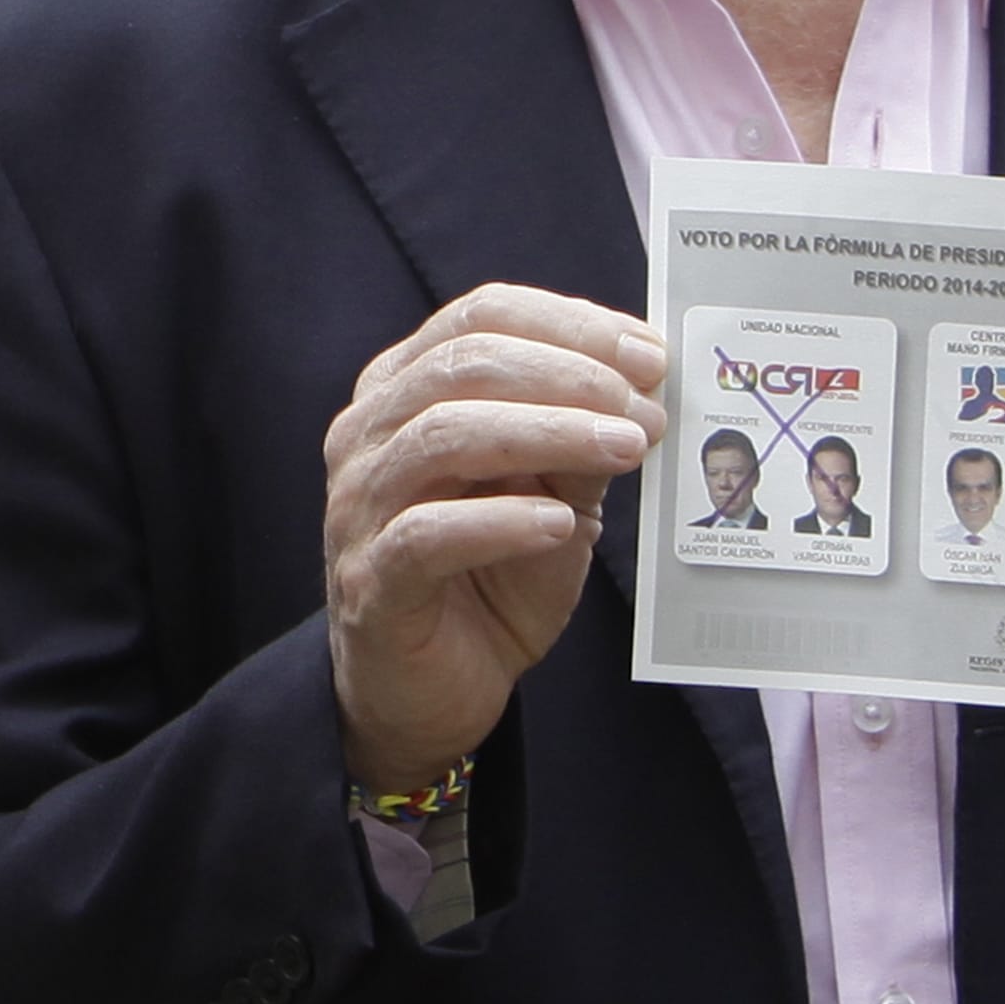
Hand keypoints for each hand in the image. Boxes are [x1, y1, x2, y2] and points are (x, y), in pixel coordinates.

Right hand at [324, 284, 665, 792]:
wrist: (439, 689)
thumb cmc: (495, 573)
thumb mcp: (557, 488)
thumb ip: (583, 435)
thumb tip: (642, 386)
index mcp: (406, 385)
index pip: (481, 315)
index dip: (570, 323)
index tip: (647, 353)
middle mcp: (368, 431)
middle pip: (464, 363)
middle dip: (570, 375)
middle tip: (644, 407)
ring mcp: (358, 505)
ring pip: (444, 435)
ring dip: (549, 432)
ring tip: (625, 449)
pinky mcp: (368, 581)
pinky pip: (427, 534)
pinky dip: (502, 520)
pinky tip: (561, 523)